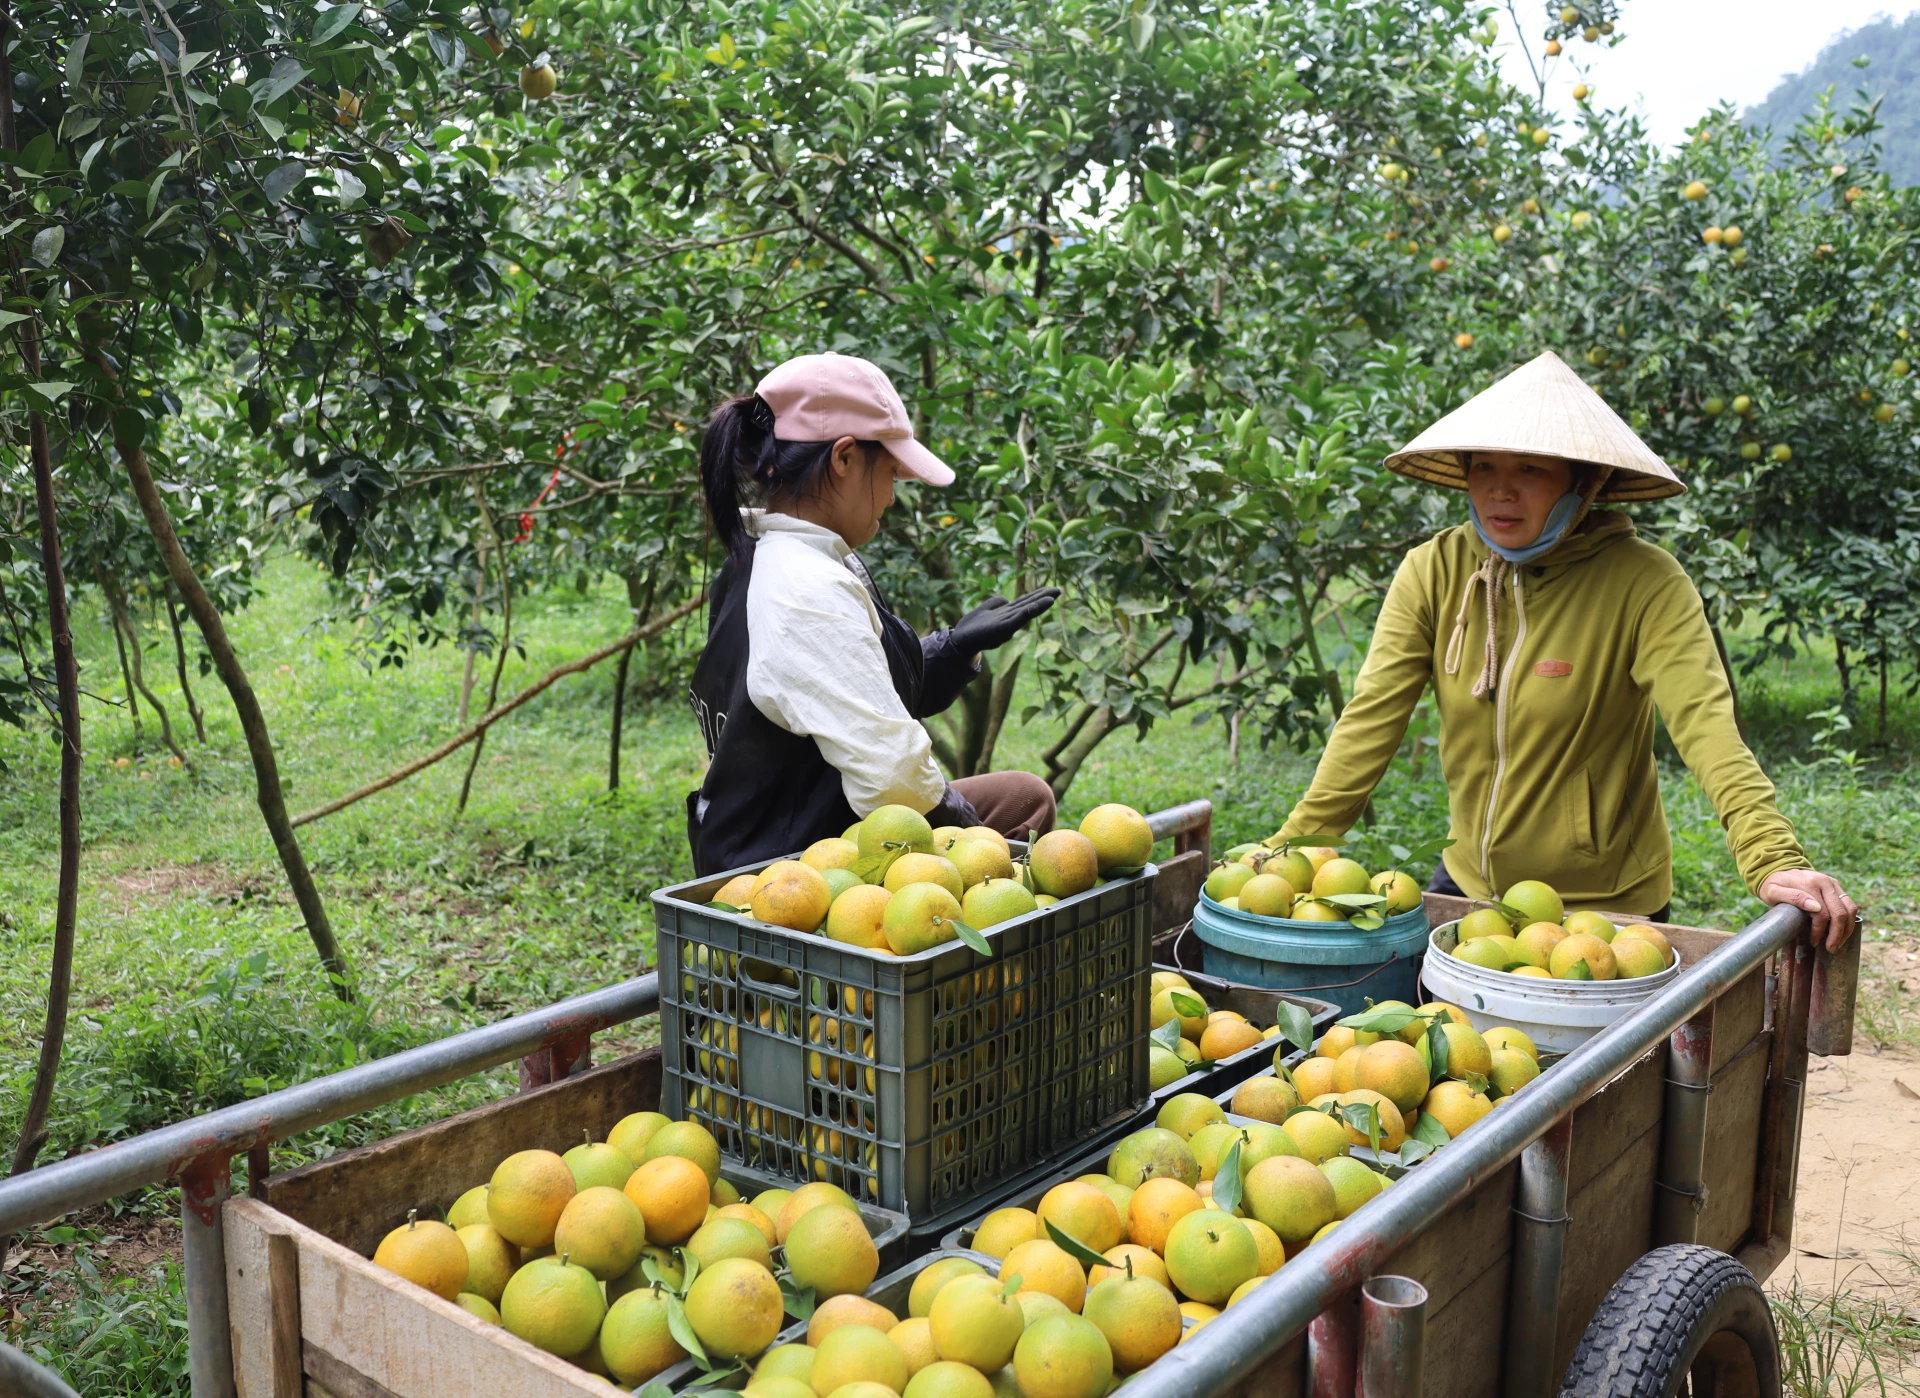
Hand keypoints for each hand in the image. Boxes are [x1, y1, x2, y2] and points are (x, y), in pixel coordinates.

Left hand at [946, 588, 1061, 655]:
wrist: (960, 641)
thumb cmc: (974, 627)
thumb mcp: (985, 610)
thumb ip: (996, 603)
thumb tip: (1006, 599)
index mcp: (1007, 613)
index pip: (1026, 602)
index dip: (1039, 595)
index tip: (1053, 589)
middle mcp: (1009, 619)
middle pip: (1029, 606)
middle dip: (1043, 599)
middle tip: (1059, 590)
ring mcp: (1005, 626)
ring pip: (1024, 614)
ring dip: (1037, 607)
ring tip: (1051, 600)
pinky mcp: (998, 632)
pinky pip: (1012, 623)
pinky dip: (1022, 616)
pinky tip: (1030, 609)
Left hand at [1757, 868, 1859, 950]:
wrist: (1777, 870)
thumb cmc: (1772, 885)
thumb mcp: (1773, 892)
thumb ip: (1792, 897)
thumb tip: (1816, 907)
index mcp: (1809, 884)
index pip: (1822, 914)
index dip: (1819, 931)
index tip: (1813, 942)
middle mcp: (1825, 882)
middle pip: (1839, 913)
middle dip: (1837, 934)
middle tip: (1830, 948)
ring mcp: (1832, 883)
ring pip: (1850, 909)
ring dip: (1847, 929)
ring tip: (1838, 943)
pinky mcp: (1836, 886)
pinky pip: (1850, 905)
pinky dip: (1849, 920)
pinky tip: (1842, 932)